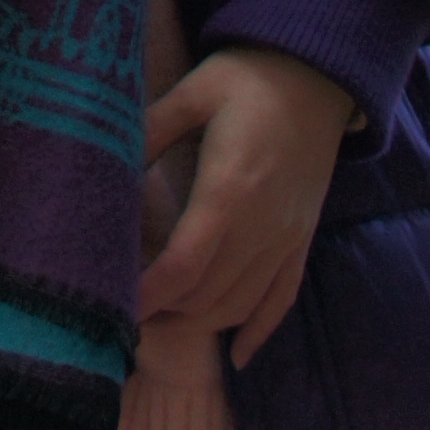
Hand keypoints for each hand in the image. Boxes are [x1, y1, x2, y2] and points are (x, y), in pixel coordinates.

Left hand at [138, 42, 357, 367]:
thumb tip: (110, 161)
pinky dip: (258, 331)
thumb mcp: (194, 92)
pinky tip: (237, 356)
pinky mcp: (301, 240)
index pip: (183, 266)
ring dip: (198, 324)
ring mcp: (286, 238)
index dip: (147, 295)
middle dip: (163, 314)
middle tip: (123, 312)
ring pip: (239, 305)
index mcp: (227, 190)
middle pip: (207, 296)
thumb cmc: (249, 77)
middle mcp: (260, 226)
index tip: (115, 307)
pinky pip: (281, 299)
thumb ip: (151, 130)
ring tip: (159, 323)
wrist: (319, 74)